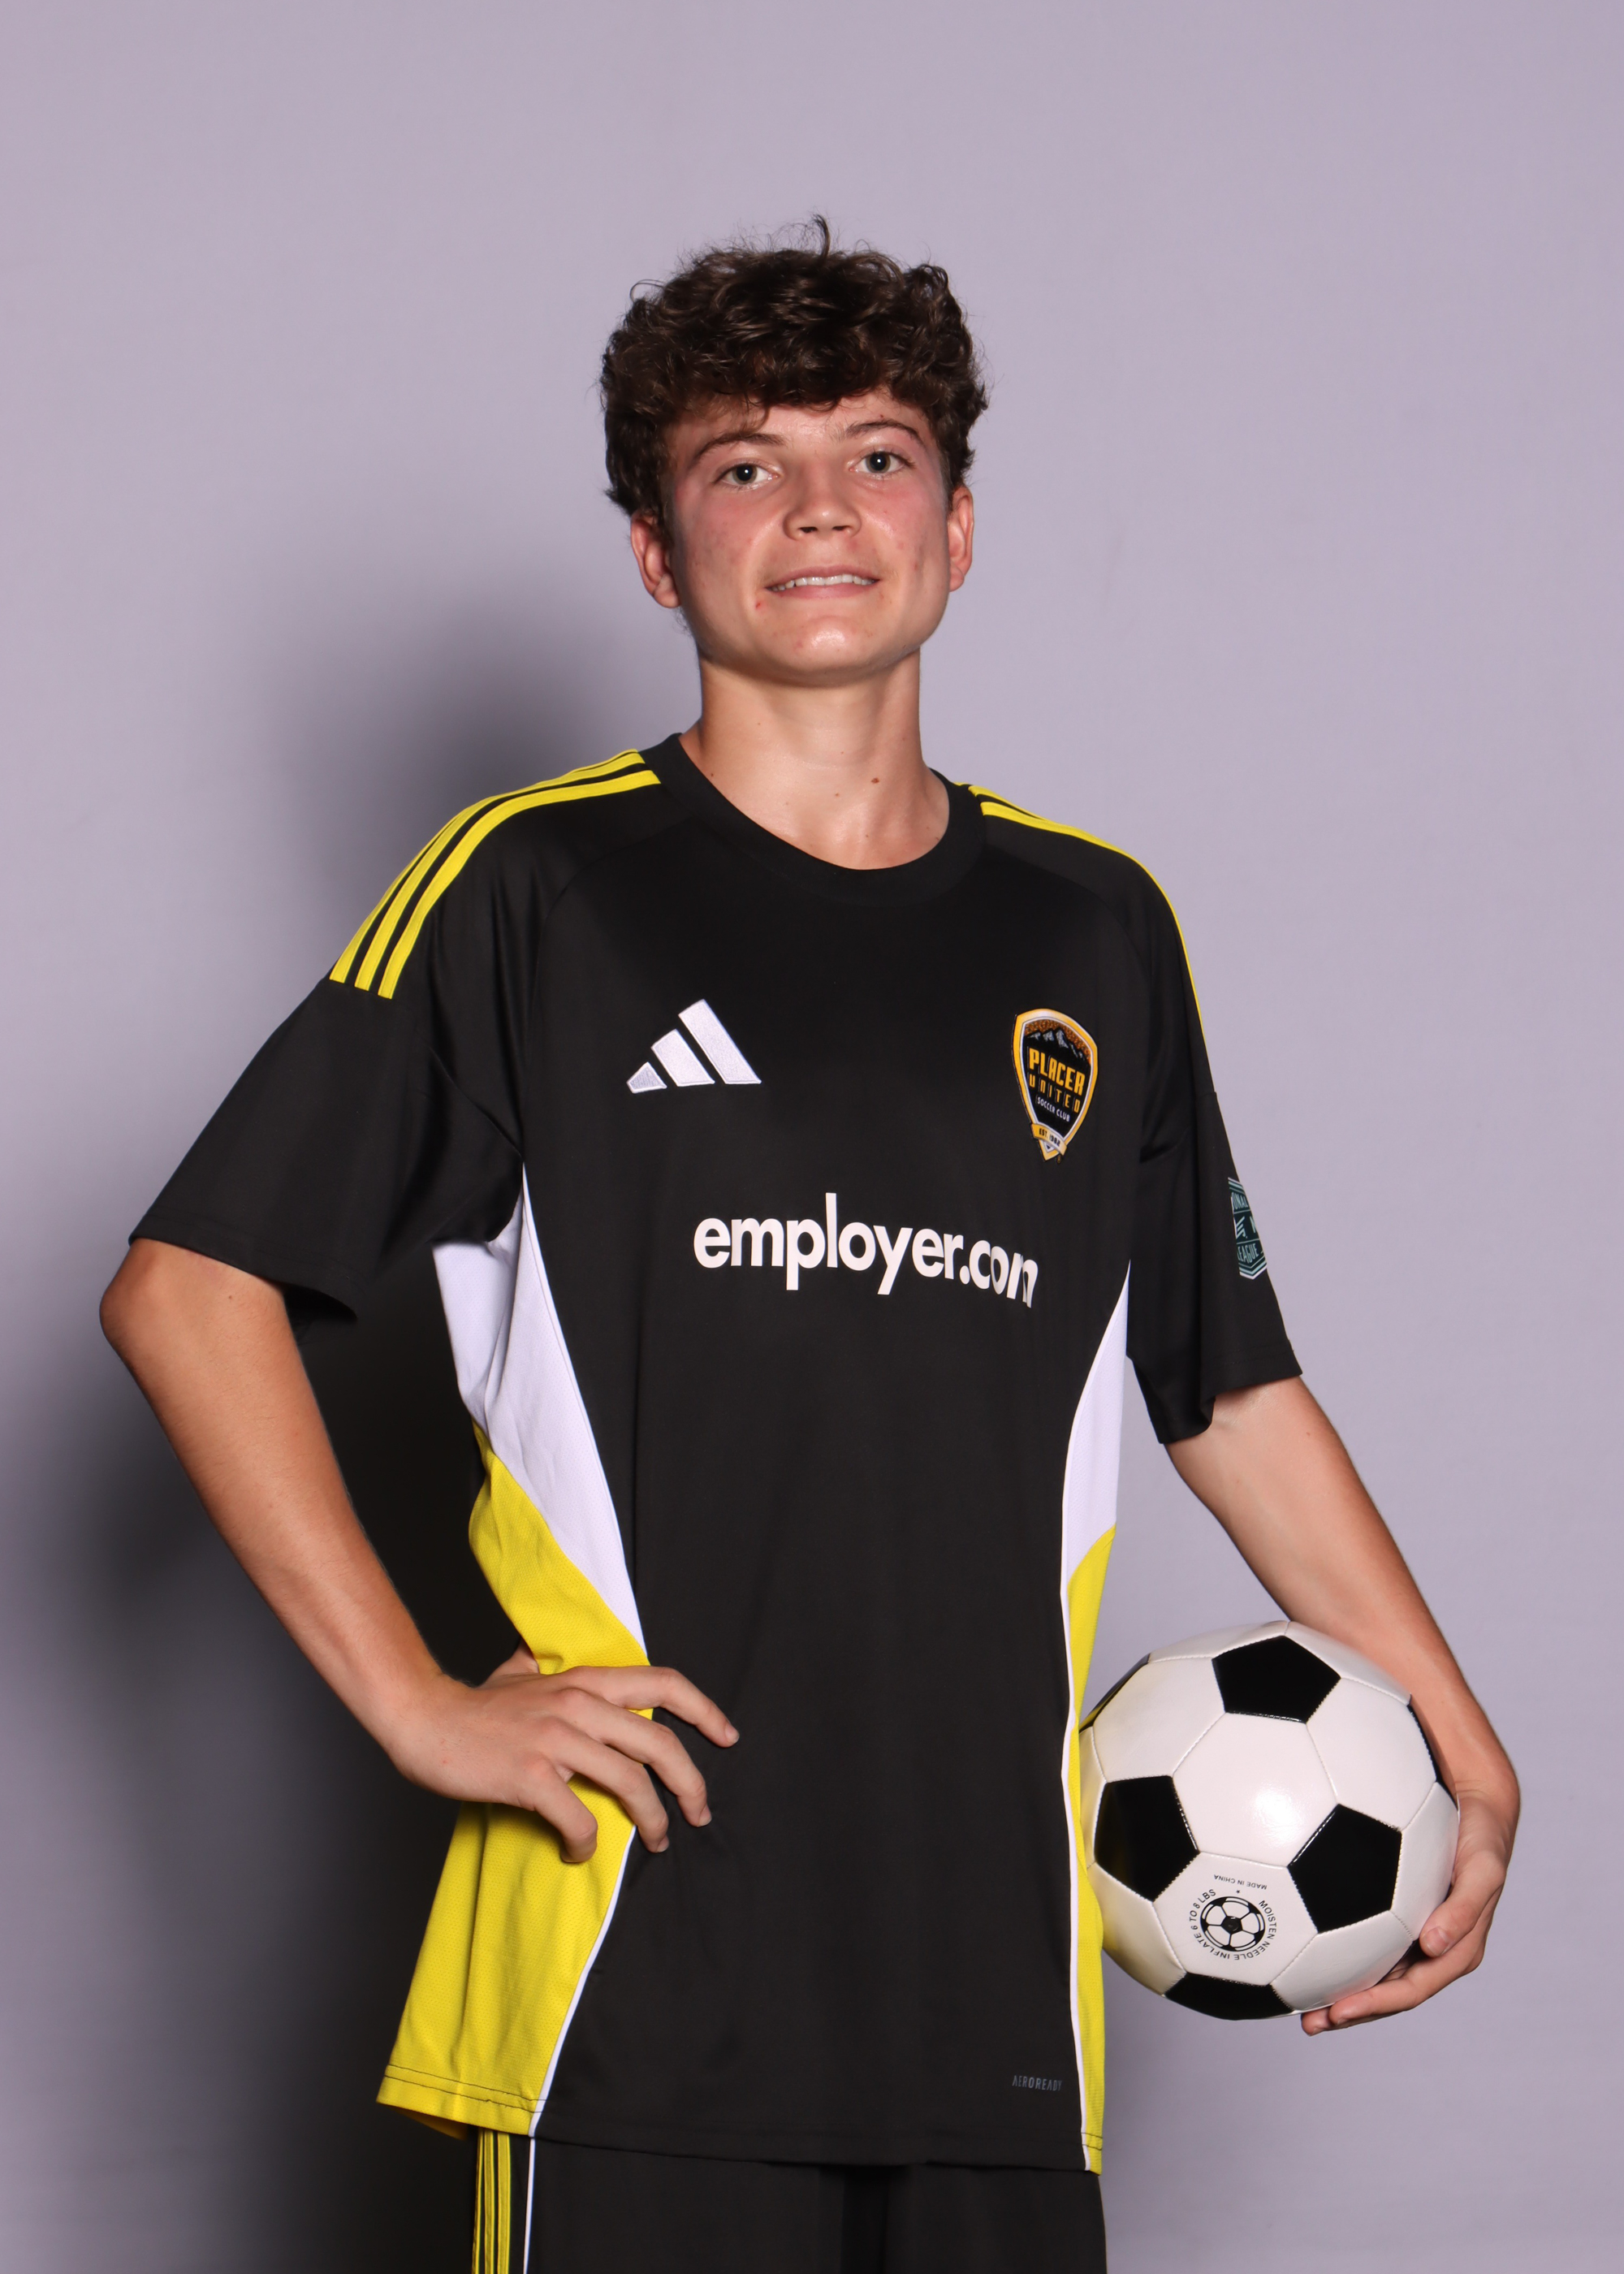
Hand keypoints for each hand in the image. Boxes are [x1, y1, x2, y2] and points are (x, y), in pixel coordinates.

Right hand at [387, 1647, 738, 1863]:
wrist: (423, 1718)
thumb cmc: (474, 1705)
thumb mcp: (523, 1672)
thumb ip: (553, 1668)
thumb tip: (561, 1660)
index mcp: (585, 1681)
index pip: (663, 1682)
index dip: (704, 1709)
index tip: (728, 1737)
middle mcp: (578, 1704)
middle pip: (659, 1742)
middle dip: (691, 1783)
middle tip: (700, 1813)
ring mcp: (556, 1739)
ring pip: (631, 1783)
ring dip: (653, 1821)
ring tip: (657, 1842)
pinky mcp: (532, 1775)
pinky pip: (581, 1819)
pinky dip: (588, 1844)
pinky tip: (578, 1853)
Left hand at [1299, 1781, 1515, 2033]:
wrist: (1475, 1809)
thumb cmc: (1481, 1843)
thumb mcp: (1483, 1873)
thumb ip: (1463, 1909)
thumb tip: (1433, 1946)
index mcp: (1454, 1952)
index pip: (1411, 1991)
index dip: (1376, 2005)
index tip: (1339, 2011)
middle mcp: (1431, 1951)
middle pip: (1387, 1993)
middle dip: (1350, 2012)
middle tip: (1309, 2022)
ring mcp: (1413, 1935)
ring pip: (1373, 1973)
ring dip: (1340, 1991)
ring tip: (1299, 2002)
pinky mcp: (1396, 1914)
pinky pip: (1365, 1940)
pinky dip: (1338, 1952)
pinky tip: (1305, 1947)